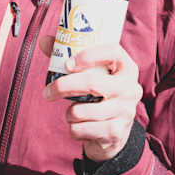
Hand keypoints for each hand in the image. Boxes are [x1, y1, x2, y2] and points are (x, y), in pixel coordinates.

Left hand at [43, 43, 141, 162]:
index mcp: (127, 68)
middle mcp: (130, 88)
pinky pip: (80, 129)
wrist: (115, 133)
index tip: (67, 63)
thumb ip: (70, 57)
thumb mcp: (92, 75)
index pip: (113, 51)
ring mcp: (125, 111)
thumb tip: (44, 41)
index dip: (88, 55)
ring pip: (81, 111)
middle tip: (47, 92)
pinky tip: (82, 126)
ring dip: (69, 113)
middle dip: (63, 87)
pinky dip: (73, 129)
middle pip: (91, 83)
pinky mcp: (116, 132)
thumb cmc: (100, 96)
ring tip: (74, 112)